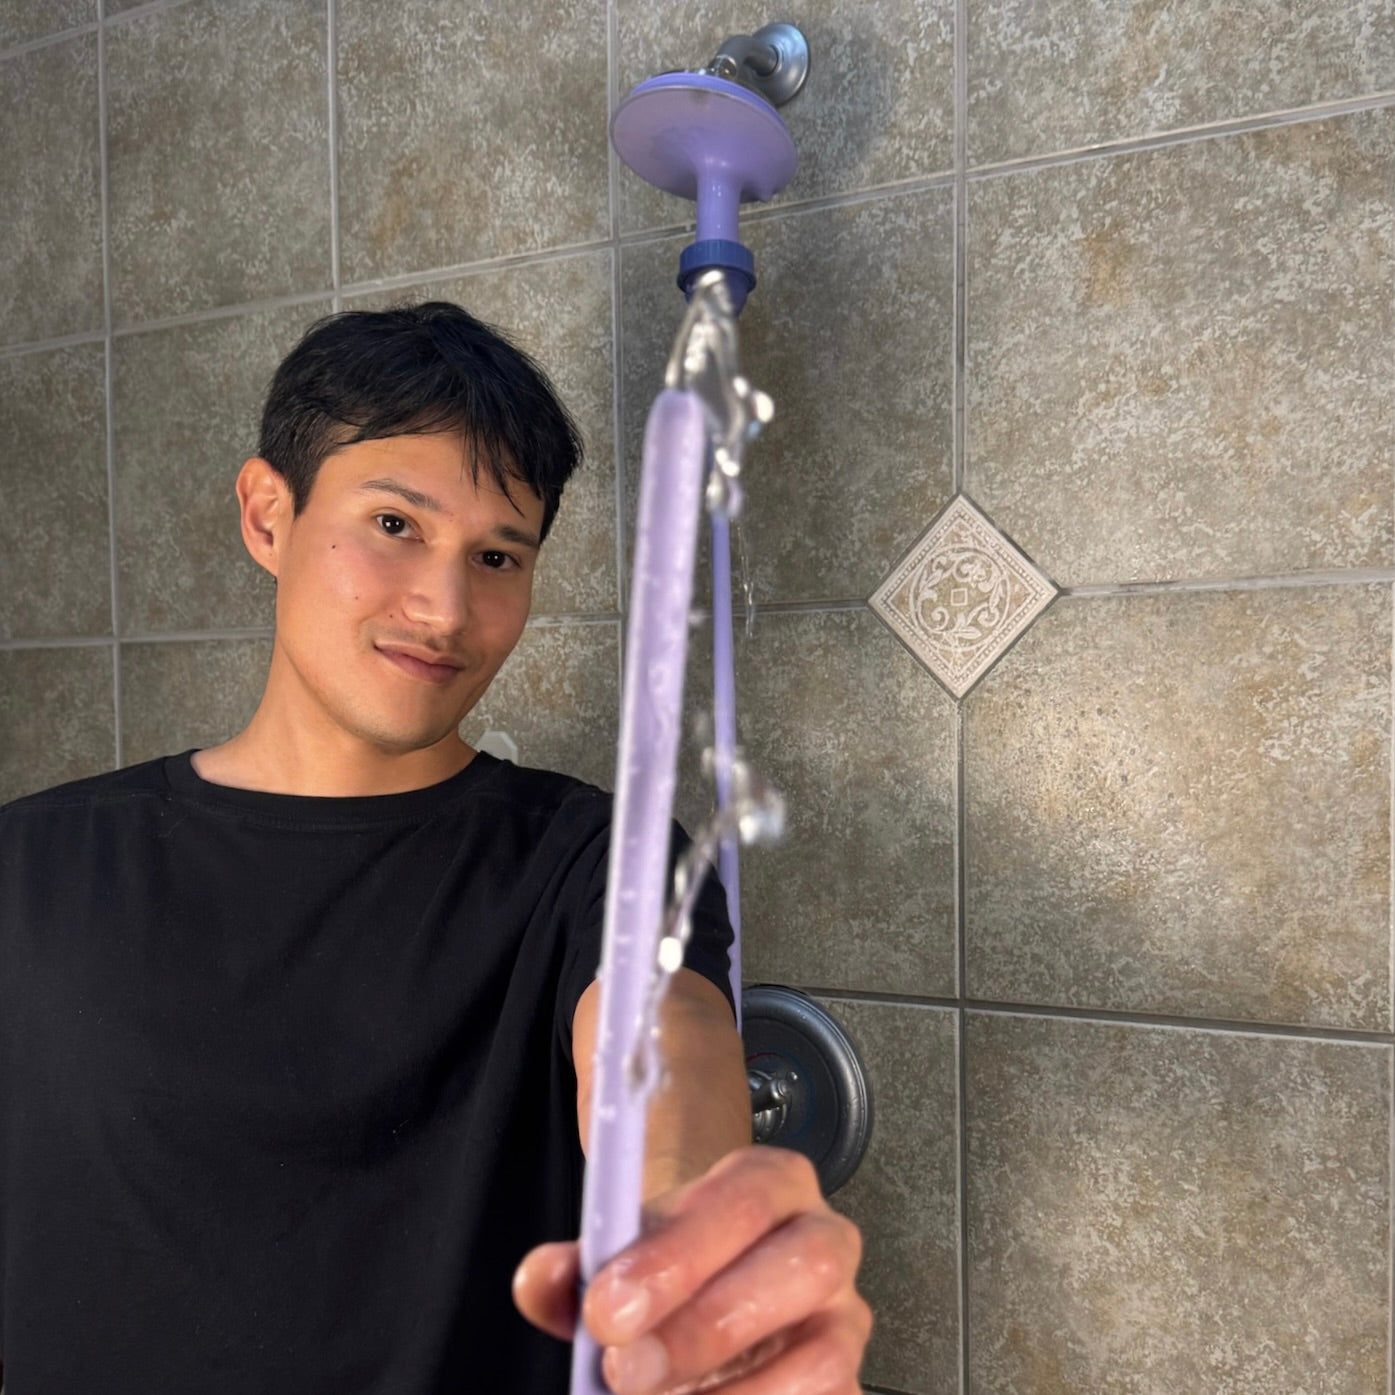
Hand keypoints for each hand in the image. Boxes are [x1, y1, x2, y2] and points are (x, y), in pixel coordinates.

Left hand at [513, 1145, 870, 1392]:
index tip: (607, 1309)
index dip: (677, 1257)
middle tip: (626, 1370)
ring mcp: (844, 1319)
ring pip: (823, 1359)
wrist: (710, 1280)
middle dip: (706, 1327)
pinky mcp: (846, 1380)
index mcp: (771, 1183)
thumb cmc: (671, 1262)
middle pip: (802, 1268)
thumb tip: (542, 1280)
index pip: (741, 1201)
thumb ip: (577, 1263)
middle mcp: (825, 1241)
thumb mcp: (622, 1247)